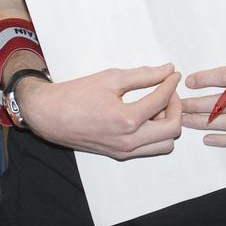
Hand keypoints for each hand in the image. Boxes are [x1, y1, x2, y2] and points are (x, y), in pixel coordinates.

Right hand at [16, 65, 182, 159]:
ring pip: (165, 145)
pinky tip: (145, 116)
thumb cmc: (76, 94)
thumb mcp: (111, 78)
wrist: (49, 115)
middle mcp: (128, 141)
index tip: (172, 75)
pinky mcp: (119, 155)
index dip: (170, 84)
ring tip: (157, 106)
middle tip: (167, 91)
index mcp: (126, 120)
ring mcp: (124, 151)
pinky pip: (149, 149)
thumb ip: (143, 75)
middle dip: (176, 107)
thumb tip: (167, 70)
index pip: (162, 101)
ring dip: (167, 125)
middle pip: (173, 129)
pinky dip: (155, 134)